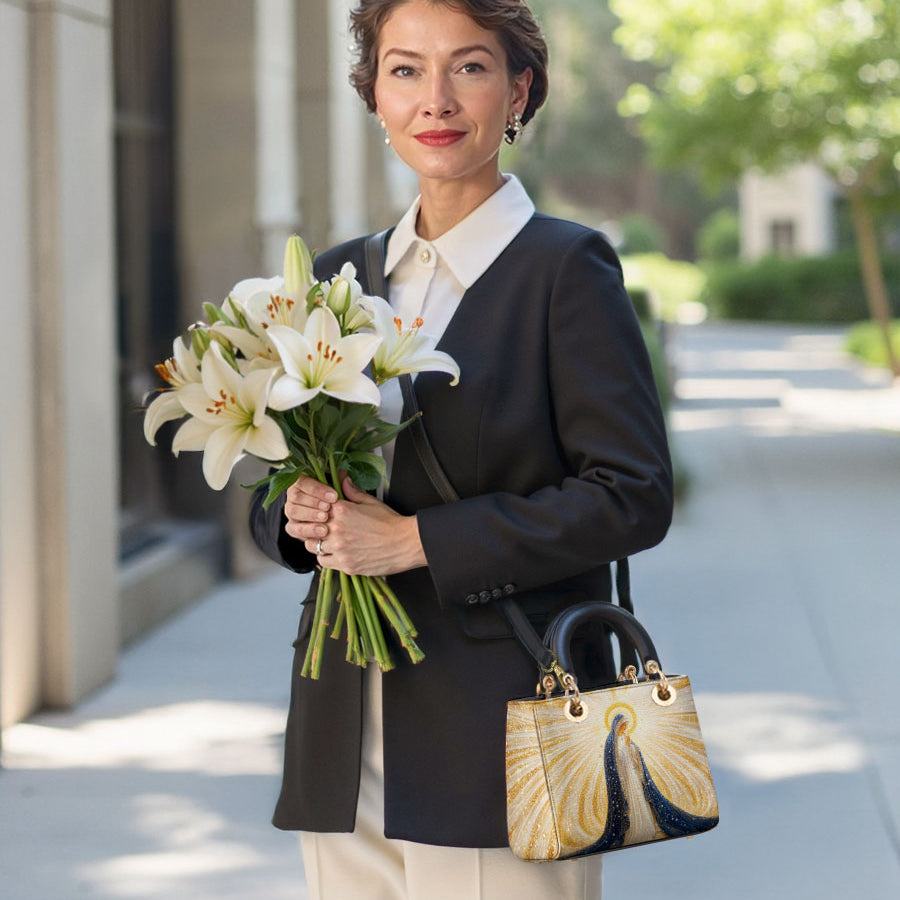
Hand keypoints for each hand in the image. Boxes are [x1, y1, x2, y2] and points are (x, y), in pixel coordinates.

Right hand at [283, 476, 338, 547]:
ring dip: (309, 515)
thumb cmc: (345, 506)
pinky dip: (307, 531)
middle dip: (313, 502)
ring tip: (325, 520)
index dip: (318, 489)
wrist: (345, 526)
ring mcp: (292, 512)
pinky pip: (294, 529)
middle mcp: (294, 496)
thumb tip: (343, 474)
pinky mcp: (293, 528)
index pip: (304, 482)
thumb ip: (344, 485)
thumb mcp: (348, 496)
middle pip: (296, 496)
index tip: (334, 497)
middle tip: (328, 508)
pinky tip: (320, 533)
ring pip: (293, 511)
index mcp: (303, 483)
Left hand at [285, 475, 425, 575]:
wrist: (405, 543)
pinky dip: (326, 558)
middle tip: (323, 529)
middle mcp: (337, 529)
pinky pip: (324, 562)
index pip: (316, 508)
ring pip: (313, 546)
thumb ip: (352, 491)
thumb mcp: (371, 502)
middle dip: (315, 527)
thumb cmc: (390, 523)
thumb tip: (342, 478)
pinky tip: (335, 553)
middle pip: (311, 528)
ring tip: (329, 542)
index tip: (322, 514)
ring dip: (318, 543)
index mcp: (341, 510)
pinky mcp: (345, 565)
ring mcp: (340, 548)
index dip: (317, 511)